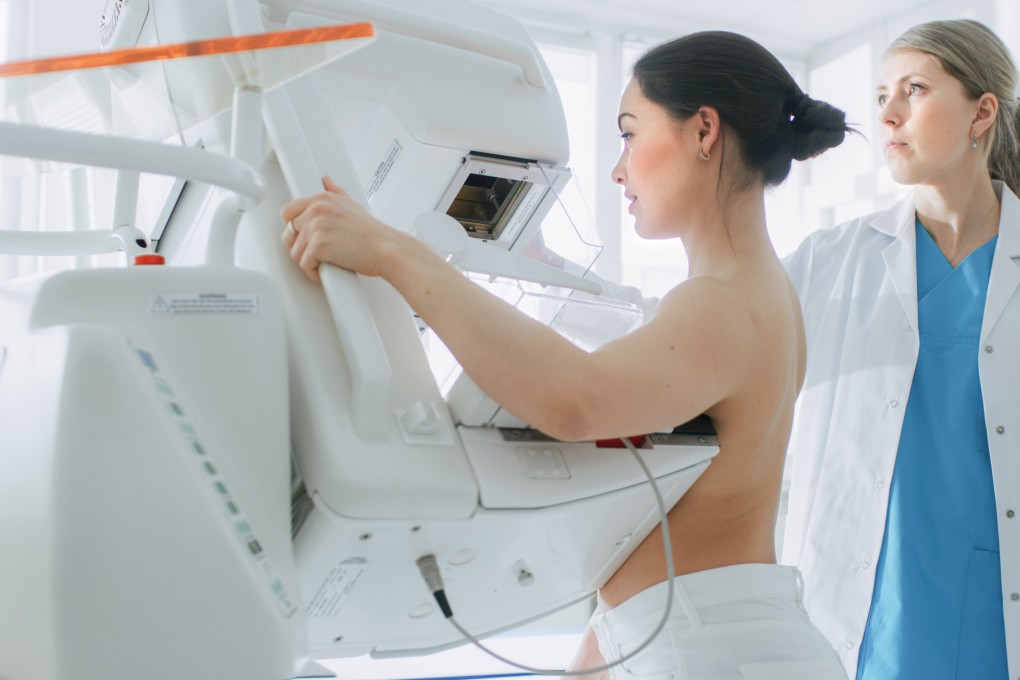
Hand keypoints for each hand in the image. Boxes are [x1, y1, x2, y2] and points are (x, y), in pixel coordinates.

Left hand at [280, 176, 401, 281]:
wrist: (386, 249)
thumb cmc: (372, 233)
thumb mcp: (352, 204)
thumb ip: (335, 192)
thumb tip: (327, 180)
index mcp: (321, 199)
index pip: (288, 211)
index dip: (294, 227)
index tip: (304, 236)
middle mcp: (316, 210)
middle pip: (289, 232)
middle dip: (302, 245)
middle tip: (318, 252)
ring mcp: (316, 227)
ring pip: (295, 251)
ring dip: (308, 261)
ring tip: (325, 262)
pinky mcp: (318, 246)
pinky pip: (304, 265)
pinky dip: (314, 272)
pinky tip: (326, 270)